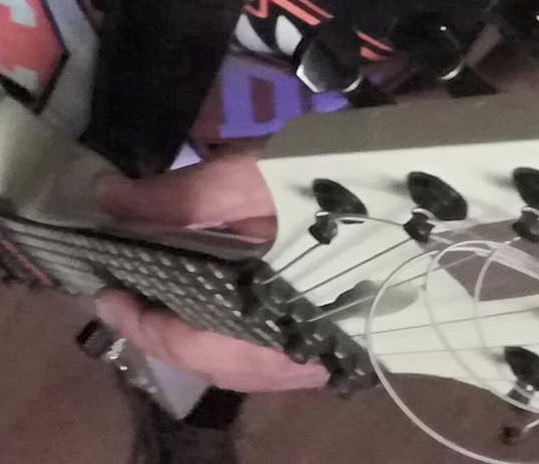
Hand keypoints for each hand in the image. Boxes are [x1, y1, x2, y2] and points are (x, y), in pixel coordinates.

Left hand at [91, 148, 329, 393]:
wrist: (437, 203)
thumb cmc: (343, 189)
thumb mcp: (256, 177)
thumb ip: (181, 197)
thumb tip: (108, 202)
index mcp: (269, 326)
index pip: (184, 344)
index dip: (136, 320)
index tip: (100, 288)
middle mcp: (291, 358)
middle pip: (207, 360)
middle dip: (159, 328)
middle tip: (122, 288)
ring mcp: (317, 358)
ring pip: (235, 361)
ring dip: (192, 330)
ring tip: (159, 289)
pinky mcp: (335, 347)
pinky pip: (264, 352)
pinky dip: (227, 329)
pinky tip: (213, 296)